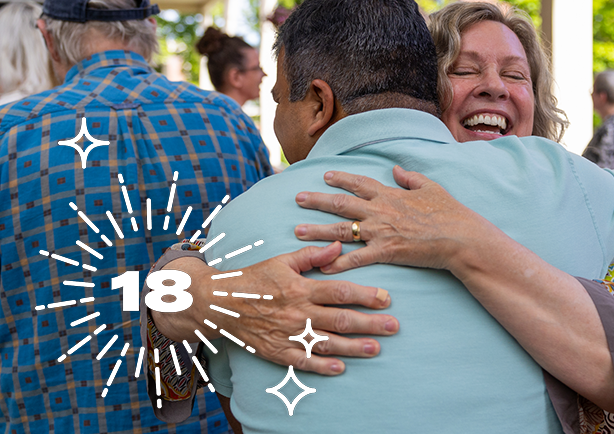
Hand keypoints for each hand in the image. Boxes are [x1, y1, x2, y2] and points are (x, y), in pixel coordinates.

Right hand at [154, 243, 398, 375]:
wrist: (219, 303)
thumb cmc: (254, 279)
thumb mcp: (282, 261)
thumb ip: (313, 255)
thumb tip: (340, 245)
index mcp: (301, 287)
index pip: (340, 291)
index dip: (365, 294)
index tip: (387, 298)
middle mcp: (298, 312)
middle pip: (340, 319)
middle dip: (369, 323)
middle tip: (393, 326)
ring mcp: (288, 334)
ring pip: (327, 342)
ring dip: (353, 347)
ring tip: (375, 348)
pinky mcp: (277, 351)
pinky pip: (302, 362)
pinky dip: (321, 366)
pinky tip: (341, 368)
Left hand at [293, 165, 500, 273]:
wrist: (460, 237)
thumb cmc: (450, 212)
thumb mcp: (430, 187)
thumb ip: (410, 177)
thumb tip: (396, 168)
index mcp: (390, 194)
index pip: (359, 183)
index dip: (341, 178)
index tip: (325, 175)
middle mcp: (380, 210)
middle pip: (342, 204)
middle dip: (317, 201)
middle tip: (297, 199)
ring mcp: (381, 231)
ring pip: (342, 230)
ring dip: (318, 231)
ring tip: (298, 231)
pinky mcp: (386, 251)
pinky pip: (357, 258)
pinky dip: (338, 262)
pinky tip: (323, 266)